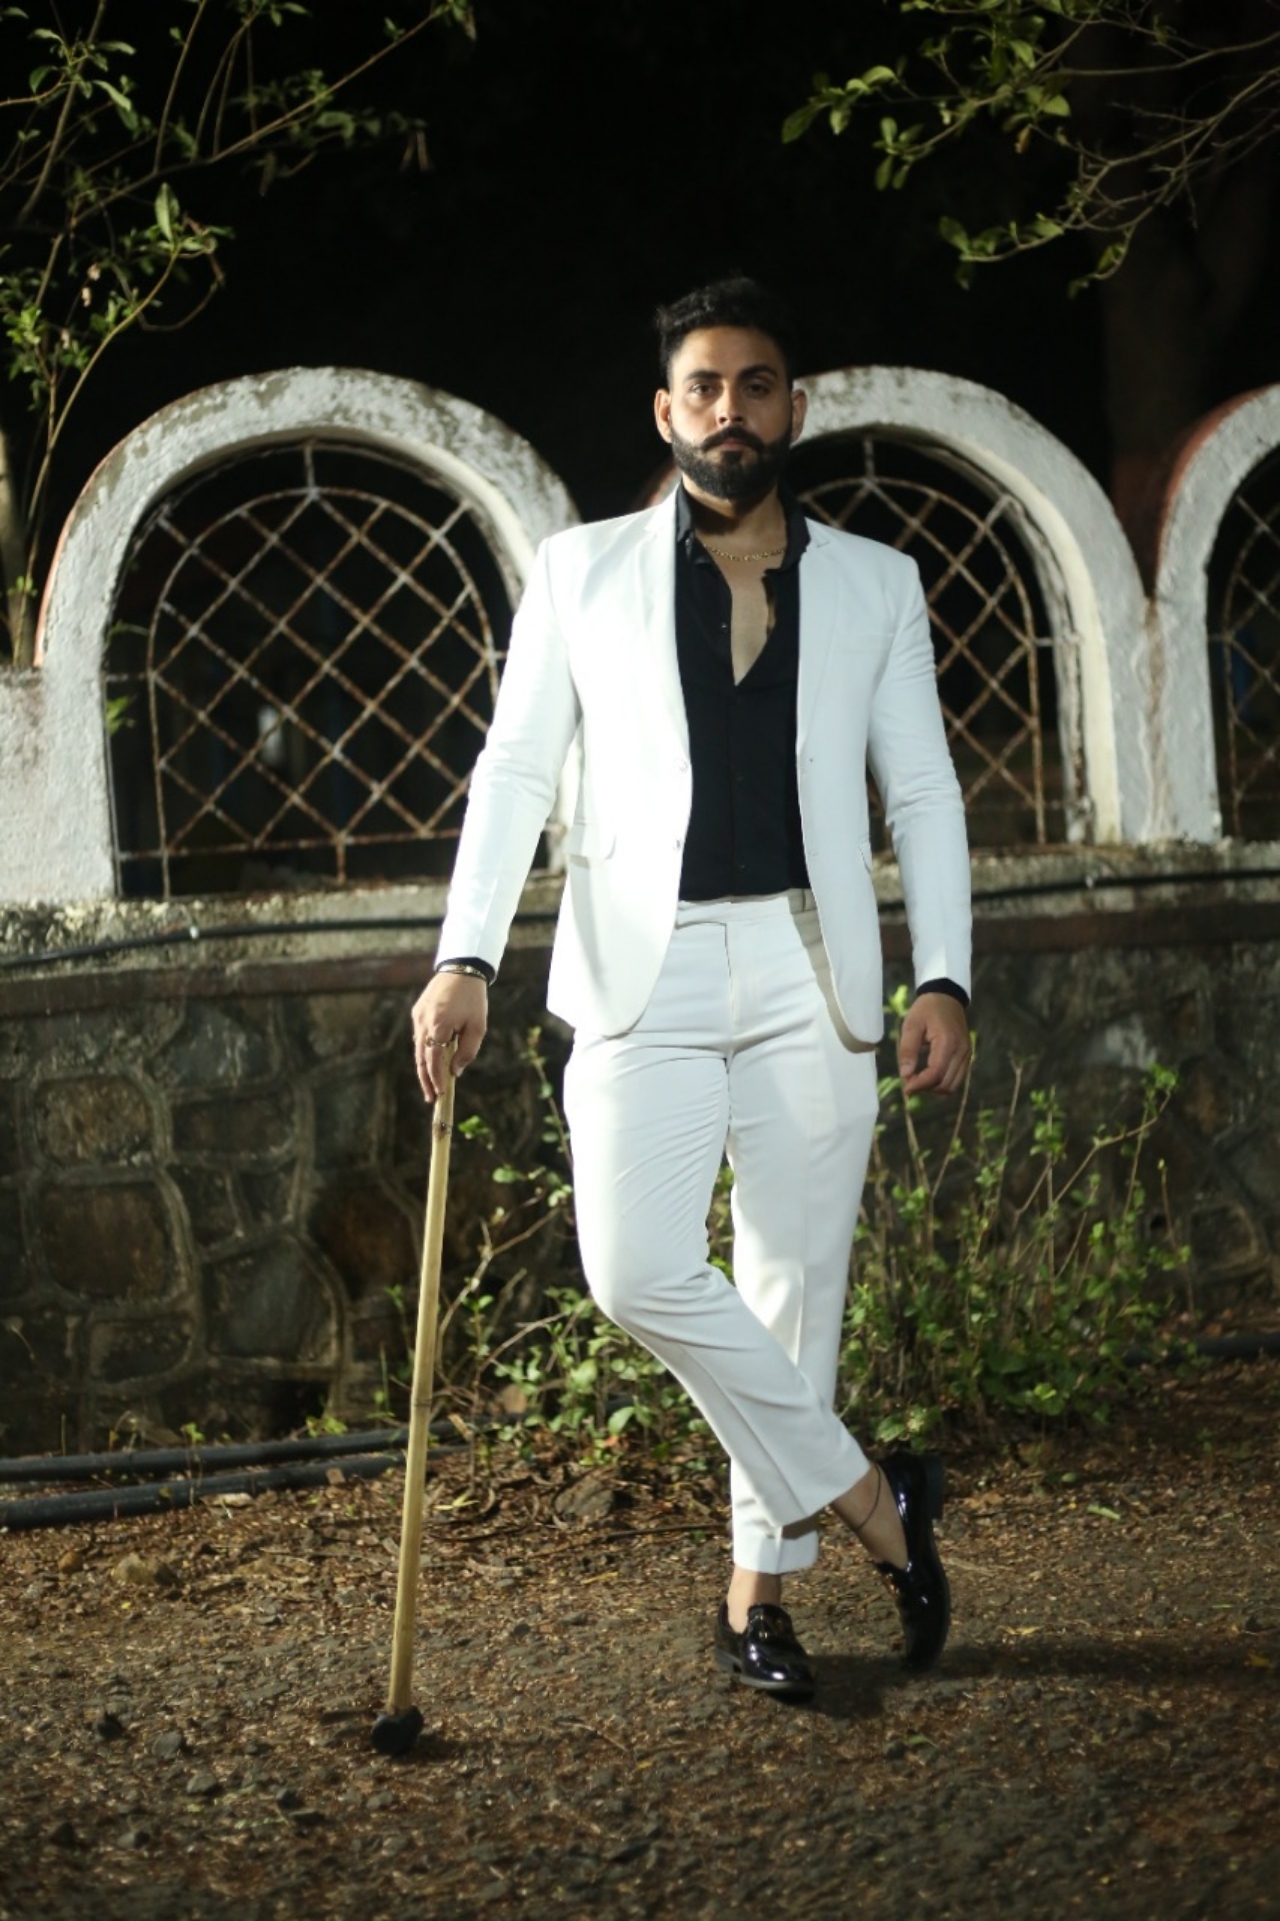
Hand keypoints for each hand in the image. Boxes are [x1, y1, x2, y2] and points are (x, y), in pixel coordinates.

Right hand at [411, 973, 487, 1101]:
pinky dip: (424, 1050)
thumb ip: (467, 1051)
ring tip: (431, 1084)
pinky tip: (431, 1060)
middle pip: (421, 1059)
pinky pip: (420, 1036)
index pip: (433, 1061)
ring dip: (424, 1067)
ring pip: (418, 1048)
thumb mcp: (478, 1026)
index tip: (440, 1093)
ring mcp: (418, 1017)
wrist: (462, 969)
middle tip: (431, 1097)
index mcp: (439, 1026)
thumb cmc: (473, 999)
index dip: (436, 1079)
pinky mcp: (417, 1012)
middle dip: (426, 1080)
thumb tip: (456, 1071)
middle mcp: (424, 1022)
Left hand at [898, 993, 970, 1096]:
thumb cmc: (926, 1009)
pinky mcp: (967, 1056)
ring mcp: (967, 1054)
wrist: (946, 997)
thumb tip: (905, 1075)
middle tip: (909, 1082)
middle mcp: (961, 1051)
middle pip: (946, 1083)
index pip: (936, 1073)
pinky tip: (929, 1075)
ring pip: (953, 1085)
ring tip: (918, 1079)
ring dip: (935, 1087)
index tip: (906, 1088)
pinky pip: (957, 1078)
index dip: (920, 1085)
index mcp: (948, 1042)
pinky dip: (943, 1082)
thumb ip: (908, 1050)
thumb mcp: (911, 1025)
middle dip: (926, 1088)